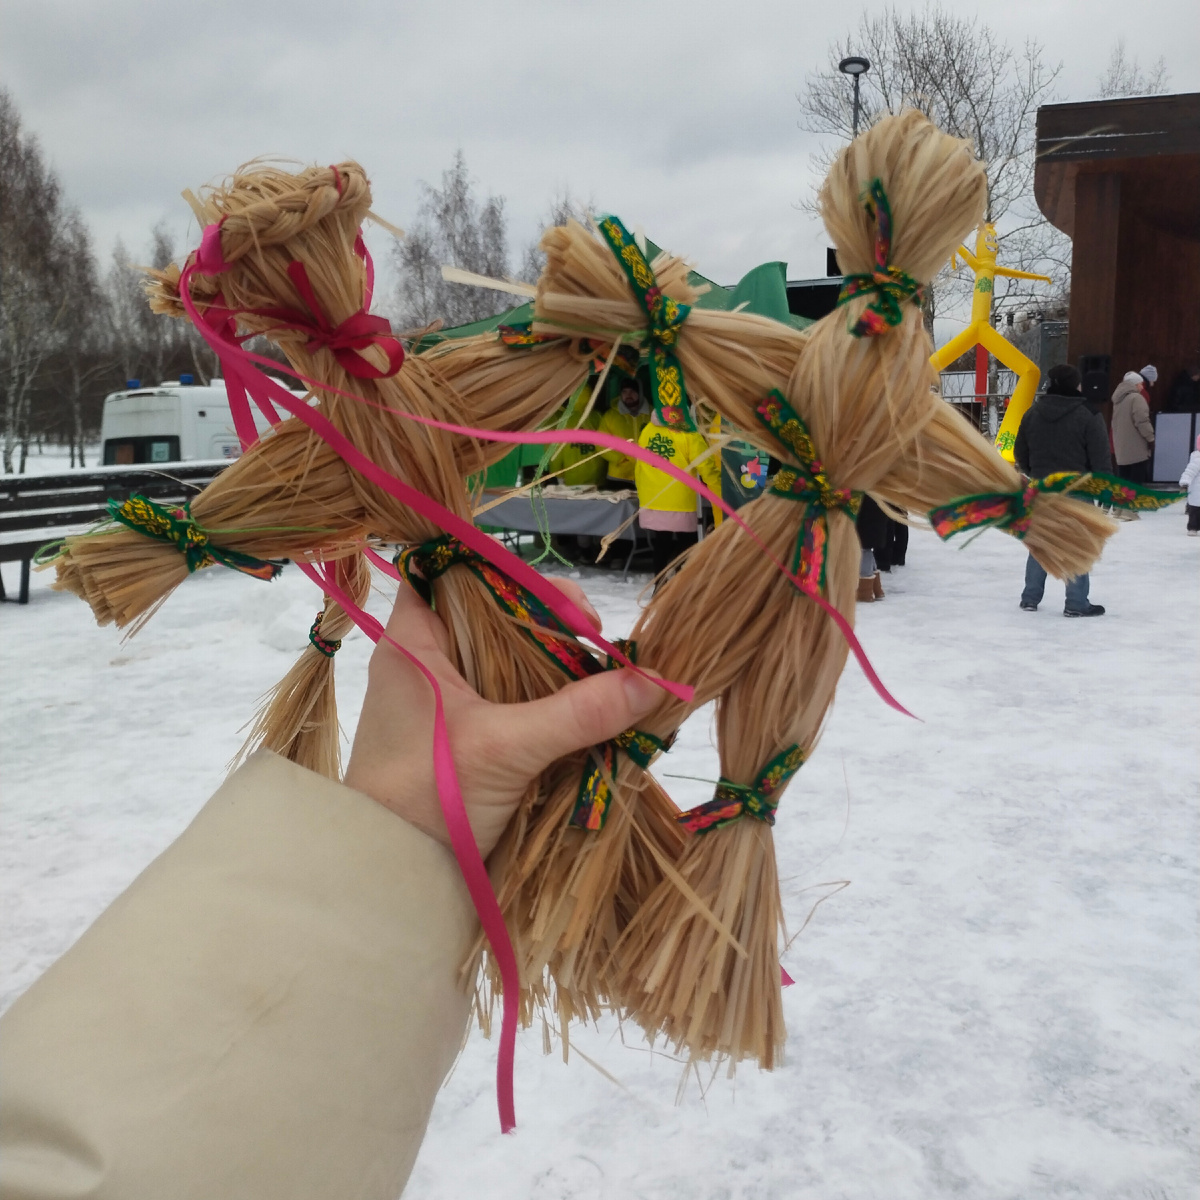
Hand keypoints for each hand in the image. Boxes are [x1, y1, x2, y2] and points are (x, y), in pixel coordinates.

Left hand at [345, 576, 661, 855]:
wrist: (393, 876)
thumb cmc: (428, 796)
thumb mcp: (509, 748)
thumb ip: (580, 712)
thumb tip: (653, 681)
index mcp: (413, 642)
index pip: (455, 572)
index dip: (511, 573)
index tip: (565, 602)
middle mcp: (424, 662)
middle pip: (493, 615)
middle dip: (549, 622)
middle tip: (595, 640)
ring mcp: (442, 702)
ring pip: (504, 659)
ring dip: (551, 665)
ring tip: (598, 673)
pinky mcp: (460, 738)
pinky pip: (507, 699)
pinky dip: (543, 700)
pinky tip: (582, 706)